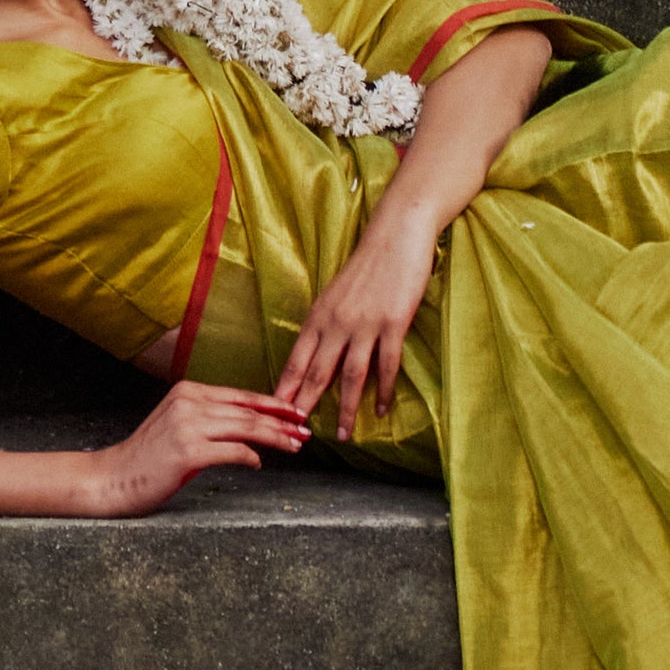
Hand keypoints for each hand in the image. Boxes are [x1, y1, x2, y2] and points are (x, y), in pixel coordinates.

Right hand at [85, 379, 311, 513]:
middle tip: (306, 431)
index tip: (296, 413)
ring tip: (295, 446)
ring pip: (247, 428)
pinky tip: (259, 464)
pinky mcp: (188, 451)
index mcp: (188, 391)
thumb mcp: (179, 425)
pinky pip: (233, 451)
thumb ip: (211, 420)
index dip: (273, 404)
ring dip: (276, 438)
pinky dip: (251, 457)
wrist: (113, 478)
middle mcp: (189, 402)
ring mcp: (188, 425)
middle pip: (249, 411)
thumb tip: (250, 429)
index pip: (241, 396)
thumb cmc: (147, 458)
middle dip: (283, 422)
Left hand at [275, 203, 435, 442]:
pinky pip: (387, 365)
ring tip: (343, 434)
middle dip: (305, 406)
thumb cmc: (368, 264)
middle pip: (316, 373)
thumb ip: (328, 322)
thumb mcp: (337, 293)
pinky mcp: (392, 323)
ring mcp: (365, 324)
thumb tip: (320, 352)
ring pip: (350, 376)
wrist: (395, 235)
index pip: (295, 359)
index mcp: (319, 315)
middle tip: (297, 435)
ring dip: (345, 409)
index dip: (284, 388)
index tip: (274, 412)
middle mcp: (336, 322)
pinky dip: (384, 391)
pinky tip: (382, 409)